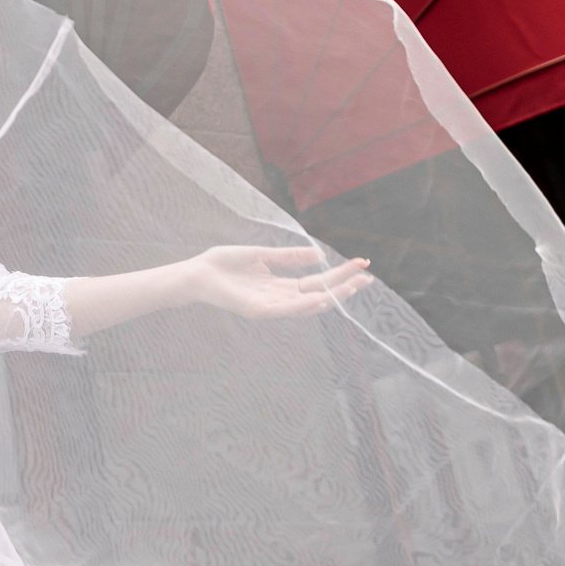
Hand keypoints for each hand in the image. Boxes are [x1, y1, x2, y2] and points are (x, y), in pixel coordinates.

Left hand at [186, 245, 371, 319]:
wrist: (197, 273)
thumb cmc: (224, 264)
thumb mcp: (262, 255)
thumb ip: (288, 257)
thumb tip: (318, 254)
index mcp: (281, 285)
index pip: (317, 282)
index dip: (339, 274)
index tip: (361, 265)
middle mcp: (279, 298)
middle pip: (318, 293)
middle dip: (343, 286)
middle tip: (367, 278)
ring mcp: (270, 307)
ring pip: (307, 304)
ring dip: (331, 296)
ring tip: (352, 287)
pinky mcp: (257, 311)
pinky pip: (284, 309)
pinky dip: (303, 306)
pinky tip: (320, 299)